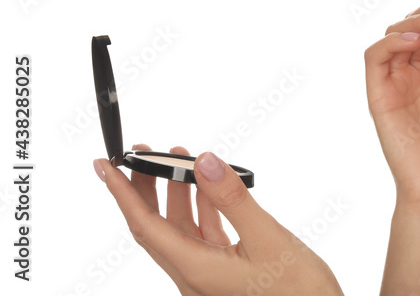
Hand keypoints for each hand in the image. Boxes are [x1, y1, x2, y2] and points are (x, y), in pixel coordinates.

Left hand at [95, 144, 343, 295]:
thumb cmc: (299, 291)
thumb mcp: (268, 238)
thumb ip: (233, 199)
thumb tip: (204, 163)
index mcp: (197, 271)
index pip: (146, 226)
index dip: (122, 194)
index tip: (105, 166)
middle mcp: (195, 276)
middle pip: (156, 227)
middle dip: (144, 188)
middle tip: (142, 153)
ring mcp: (208, 276)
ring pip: (179, 230)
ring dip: (176, 194)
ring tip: (179, 159)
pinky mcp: (225, 272)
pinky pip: (202, 235)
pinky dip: (201, 208)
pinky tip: (208, 189)